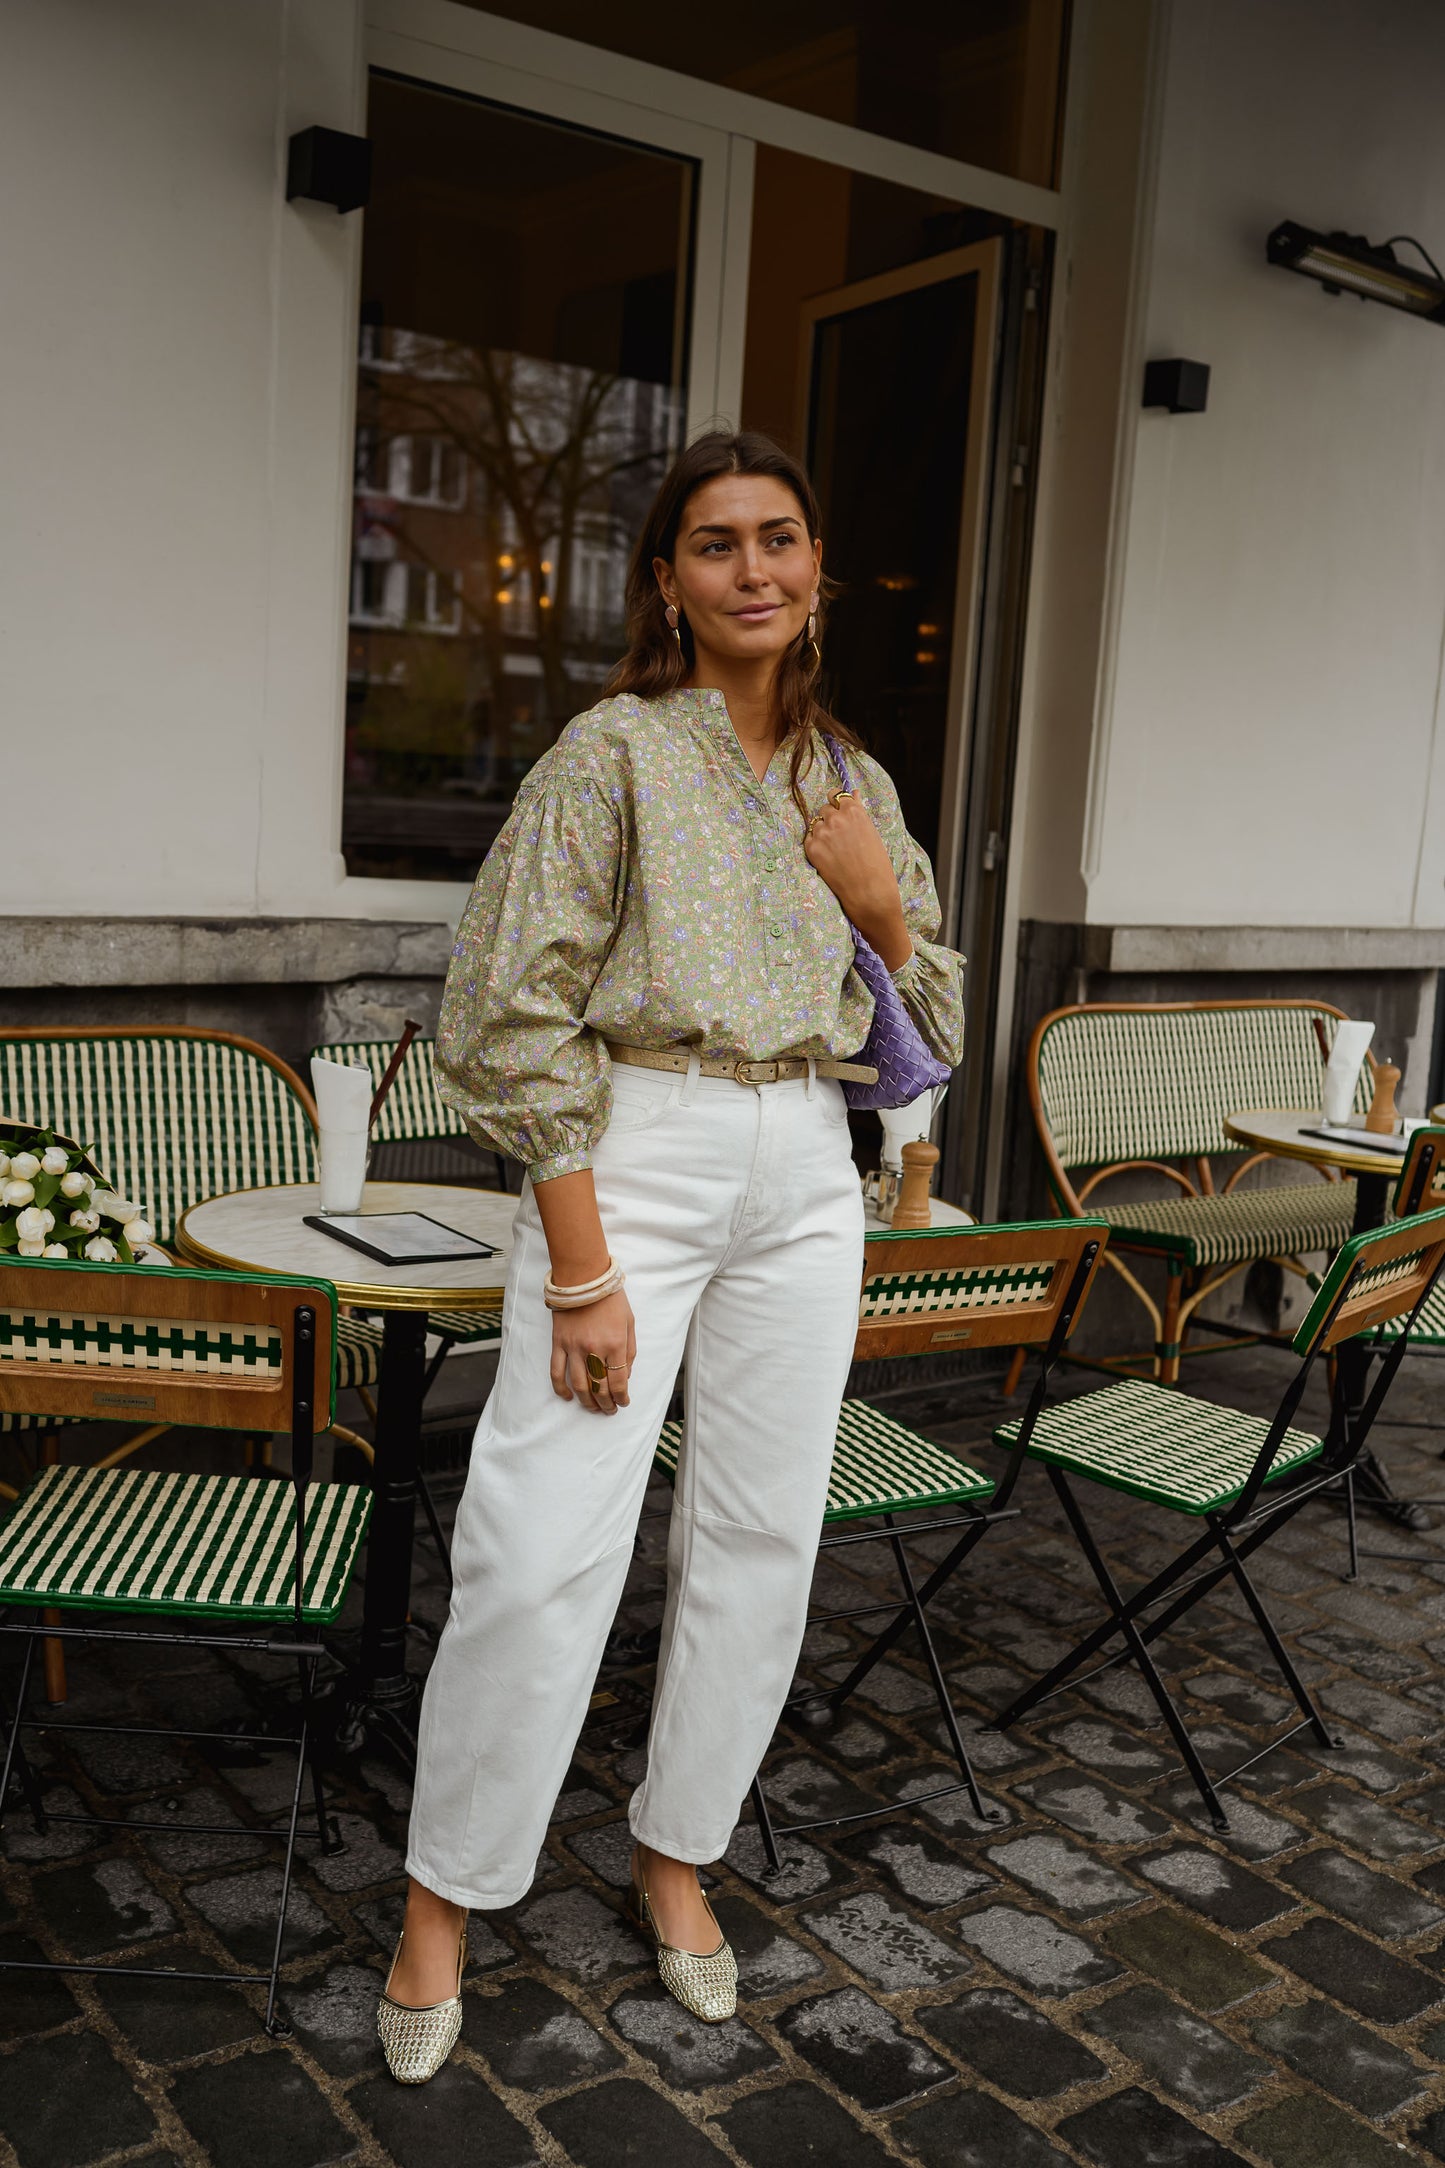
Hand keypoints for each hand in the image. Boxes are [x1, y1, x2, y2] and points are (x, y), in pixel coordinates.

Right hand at [550, 1287, 635, 1414]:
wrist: (584, 1278)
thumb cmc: (610, 1298)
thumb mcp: (630, 1323)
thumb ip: (630, 1351)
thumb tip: (626, 1375)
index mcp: (615, 1344)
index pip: (618, 1381)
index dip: (621, 1397)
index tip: (623, 1403)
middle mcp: (594, 1349)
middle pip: (599, 1387)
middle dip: (606, 1403)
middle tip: (609, 1410)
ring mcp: (574, 1347)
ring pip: (579, 1385)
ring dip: (587, 1401)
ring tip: (593, 1408)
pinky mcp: (558, 1343)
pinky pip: (557, 1372)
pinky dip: (561, 1388)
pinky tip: (568, 1397)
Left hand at [804, 792, 911, 968]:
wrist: (870, 892)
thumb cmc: (877, 863)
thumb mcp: (871, 832)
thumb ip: (858, 810)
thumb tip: (853, 793)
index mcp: (853, 810)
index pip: (836, 794)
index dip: (836, 802)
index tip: (837, 810)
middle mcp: (835, 818)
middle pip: (824, 809)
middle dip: (830, 819)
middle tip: (840, 837)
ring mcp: (822, 833)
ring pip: (815, 824)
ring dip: (822, 832)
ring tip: (835, 849)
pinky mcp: (811, 848)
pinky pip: (809, 839)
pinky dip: (815, 845)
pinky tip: (828, 857)